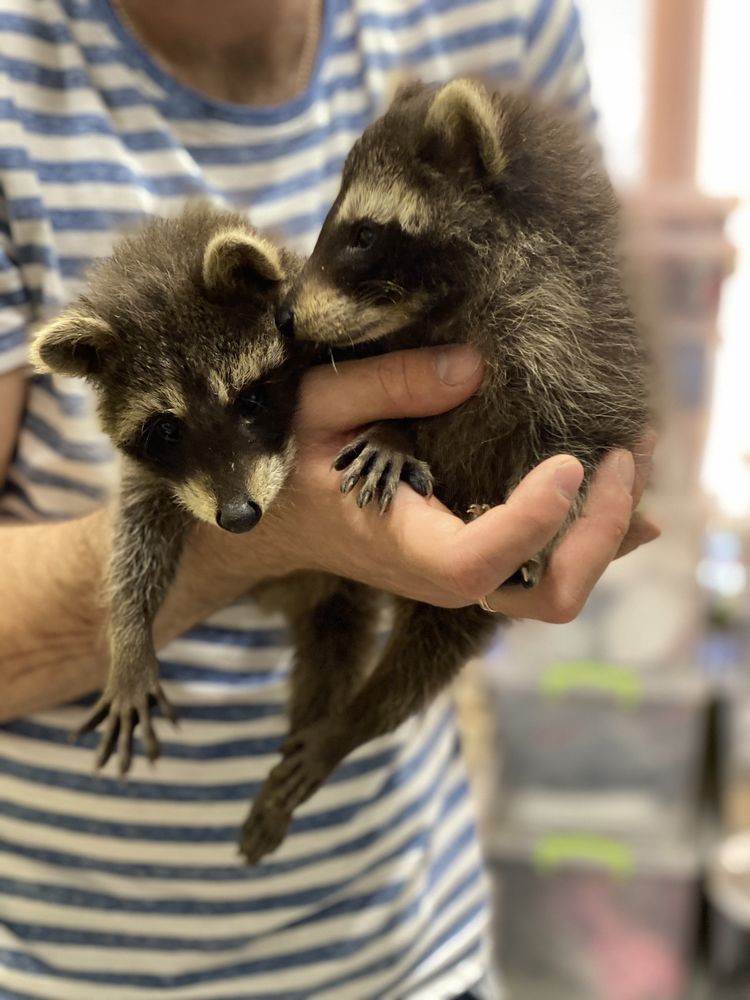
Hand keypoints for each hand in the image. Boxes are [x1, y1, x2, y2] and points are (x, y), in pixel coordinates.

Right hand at [188, 345, 656, 620]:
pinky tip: (633, 499)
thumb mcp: (320, 408)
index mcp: (403, 548)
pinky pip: (553, 565)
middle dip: (599, 532)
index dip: (536, 519)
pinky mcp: (480, 559)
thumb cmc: (291, 464)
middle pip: (548, 593)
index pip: (484, 561)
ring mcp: (468, 576)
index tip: (571, 456)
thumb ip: (388, 386)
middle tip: (621, 455)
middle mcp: (446, 578)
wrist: (278, 523)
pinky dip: (599, 534)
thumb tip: (474, 366)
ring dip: (610, 528)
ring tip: (636, 457)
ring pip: (562, 586)